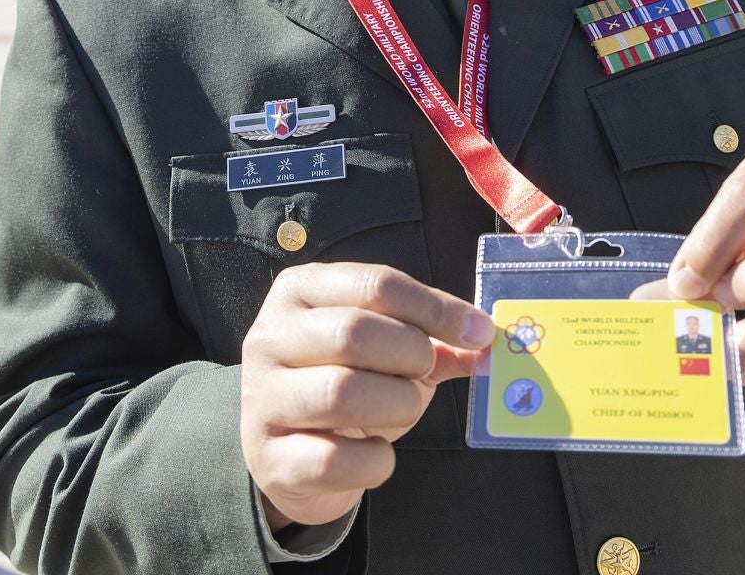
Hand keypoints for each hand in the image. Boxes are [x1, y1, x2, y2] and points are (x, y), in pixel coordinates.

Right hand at [241, 263, 492, 530]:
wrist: (288, 455)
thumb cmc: (344, 385)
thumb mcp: (382, 349)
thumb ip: (430, 337)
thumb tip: (481, 338)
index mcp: (299, 292)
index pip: (376, 284)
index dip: (436, 309)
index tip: (477, 331)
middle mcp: (270, 338)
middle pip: (354, 333)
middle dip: (412, 355)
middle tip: (427, 372)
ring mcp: (262, 398)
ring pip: (342, 392)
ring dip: (397, 403)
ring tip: (403, 407)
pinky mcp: (270, 458)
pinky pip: (337, 459)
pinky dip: (376, 460)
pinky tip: (377, 451)